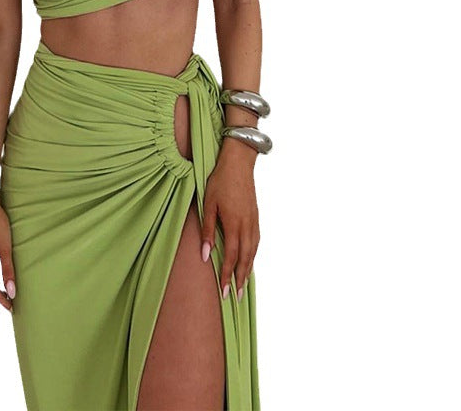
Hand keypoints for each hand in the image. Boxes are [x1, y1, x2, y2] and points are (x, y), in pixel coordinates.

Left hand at [200, 141, 259, 300]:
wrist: (239, 163)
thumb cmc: (220, 181)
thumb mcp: (208, 203)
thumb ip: (207, 230)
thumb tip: (204, 254)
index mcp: (234, 224)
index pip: (231, 256)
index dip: (227, 275)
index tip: (224, 292)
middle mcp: (247, 225)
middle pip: (245, 258)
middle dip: (239, 278)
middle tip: (235, 297)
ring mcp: (254, 221)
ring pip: (253, 252)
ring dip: (247, 269)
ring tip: (243, 284)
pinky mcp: (256, 217)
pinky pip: (256, 242)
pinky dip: (253, 255)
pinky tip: (249, 260)